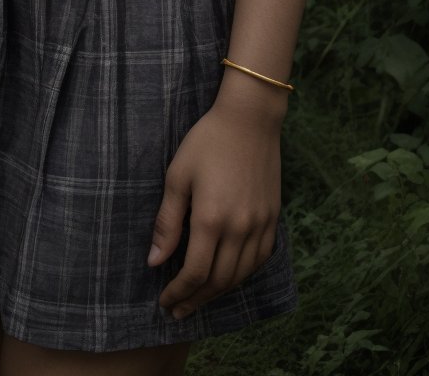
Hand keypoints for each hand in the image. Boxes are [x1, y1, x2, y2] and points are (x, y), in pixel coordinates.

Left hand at [147, 99, 281, 319]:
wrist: (250, 118)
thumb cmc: (207, 141)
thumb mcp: (177, 176)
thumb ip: (167, 222)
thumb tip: (154, 262)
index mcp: (212, 219)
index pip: (195, 273)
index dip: (178, 293)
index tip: (164, 302)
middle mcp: (240, 228)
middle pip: (218, 281)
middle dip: (196, 300)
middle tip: (178, 310)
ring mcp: (260, 224)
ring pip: (241, 275)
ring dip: (218, 293)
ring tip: (199, 299)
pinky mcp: (273, 217)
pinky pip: (260, 259)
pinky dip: (244, 275)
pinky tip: (230, 277)